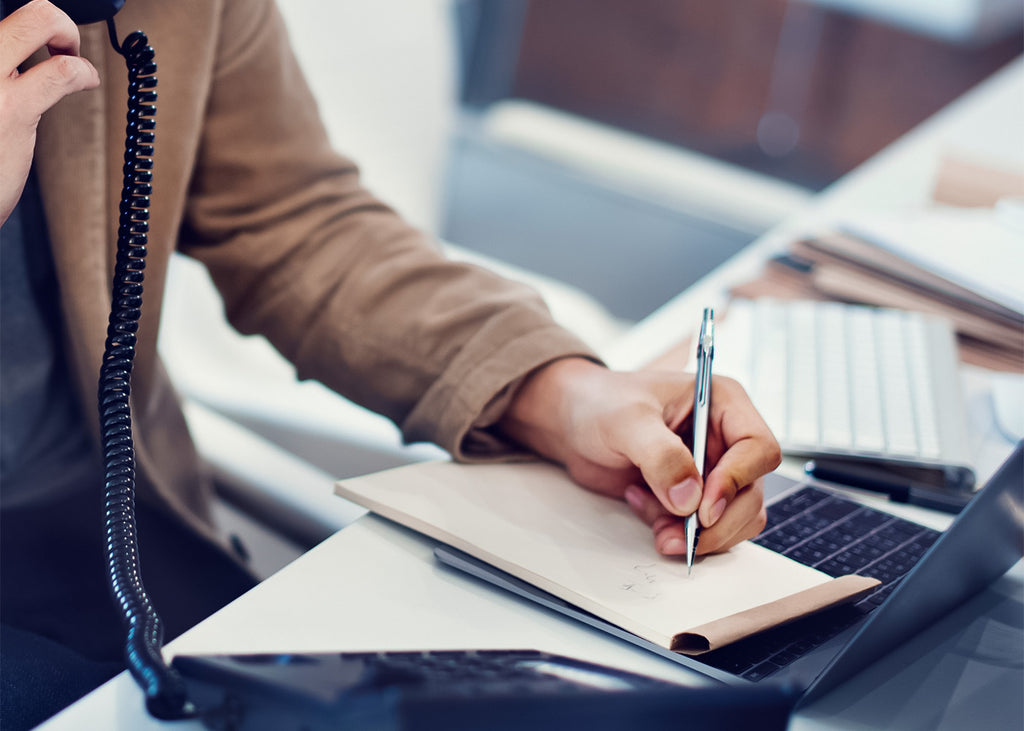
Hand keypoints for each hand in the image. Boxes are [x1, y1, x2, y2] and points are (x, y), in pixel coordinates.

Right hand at [1, 0, 98, 223]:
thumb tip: (21, 65)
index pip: (2, 18)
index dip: (23, 27)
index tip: (37, 42)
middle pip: (25, 10)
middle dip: (54, 19)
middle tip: (61, 41)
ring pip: (39, 20)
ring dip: (68, 37)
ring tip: (72, 62)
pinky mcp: (11, 107)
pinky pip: (60, 72)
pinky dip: (83, 71)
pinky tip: (85, 80)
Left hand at [498, 358, 780, 555]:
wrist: (573, 423)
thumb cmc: (600, 403)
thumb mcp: (627, 421)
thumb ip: (660, 456)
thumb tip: (690, 499)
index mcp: (723, 403)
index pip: (758, 448)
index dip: (737, 480)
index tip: (703, 508)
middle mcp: (726, 438)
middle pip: (752, 493)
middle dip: (717, 523)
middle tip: (679, 537)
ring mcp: (713, 470)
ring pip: (735, 519)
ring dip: (699, 535)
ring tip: (657, 528)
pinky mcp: (693, 496)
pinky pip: (705, 529)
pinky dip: (678, 532)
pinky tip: (643, 508)